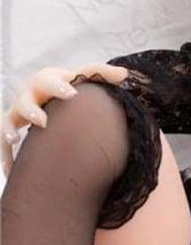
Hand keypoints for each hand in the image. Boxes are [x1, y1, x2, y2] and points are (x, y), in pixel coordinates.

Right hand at [1, 63, 128, 177]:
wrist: (49, 94)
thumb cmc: (71, 85)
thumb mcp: (84, 76)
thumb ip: (103, 74)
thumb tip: (125, 74)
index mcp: (48, 80)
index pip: (51, 80)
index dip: (59, 86)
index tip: (72, 94)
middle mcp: (30, 95)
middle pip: (26, 100)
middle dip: (32, 110)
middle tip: (43, 121)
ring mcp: (18, 112)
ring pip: (7, 120)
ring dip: (9, 129)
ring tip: (16, 139)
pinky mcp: (10, 127)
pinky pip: (1, 142)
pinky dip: (4, 155)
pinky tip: (10, 171)